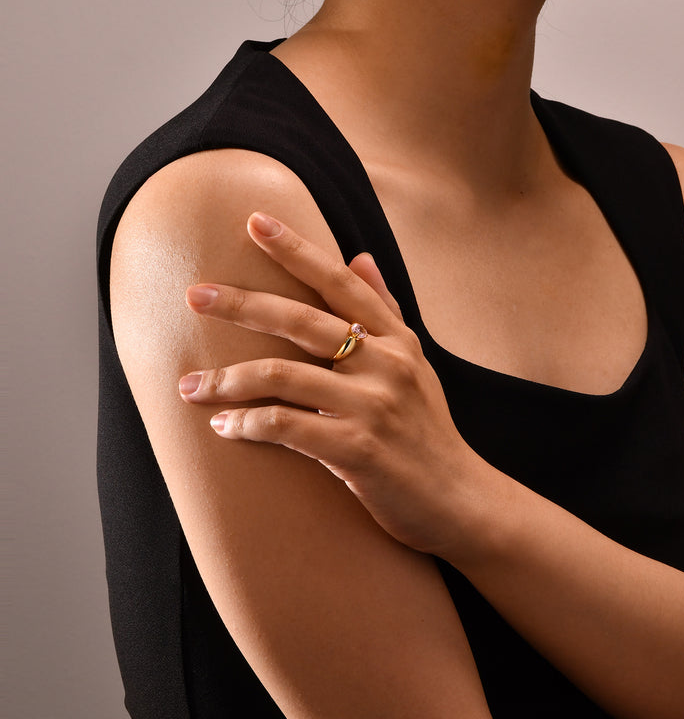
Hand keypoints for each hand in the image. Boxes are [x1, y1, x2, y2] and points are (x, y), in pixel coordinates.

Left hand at [179, 212, 481, 555]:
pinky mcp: (357, 450)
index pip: (341, 282)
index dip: (297, 249)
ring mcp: (372, 406)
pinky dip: (246, 424)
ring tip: (189, 386)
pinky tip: (224, 427)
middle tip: (193, 295)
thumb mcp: (415, 364)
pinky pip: (285, 426)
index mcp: (397, 340)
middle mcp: (386, 364)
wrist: (459, 499)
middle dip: (240, 303)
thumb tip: (361, 254)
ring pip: (280, 376)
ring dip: (226, 380)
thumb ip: (385, 310)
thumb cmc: (427, 433)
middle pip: (299, 319)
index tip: (254, 220)